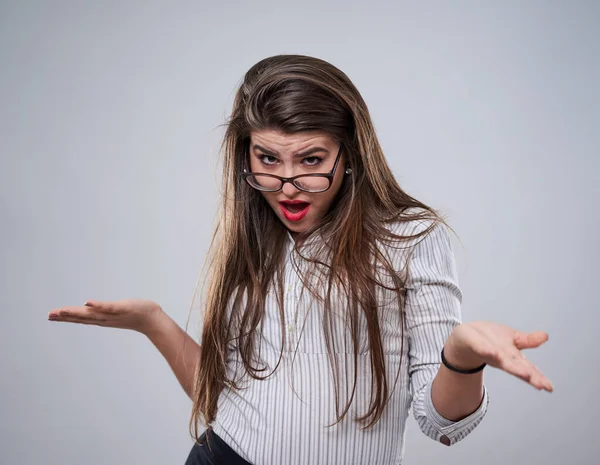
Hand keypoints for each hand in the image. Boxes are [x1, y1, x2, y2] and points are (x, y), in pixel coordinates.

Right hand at [48, 299, 162, 334]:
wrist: (152, 320)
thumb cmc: (135, 314)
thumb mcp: (115, 312)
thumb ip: (103, 311)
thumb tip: (92, 308)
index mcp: (102, 318)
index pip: (81, 317)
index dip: (65, 316)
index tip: (51, 315)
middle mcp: (105, 318)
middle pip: (82, 317)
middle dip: (65, 316)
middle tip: (49, 314)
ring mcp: (114, 314)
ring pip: (92, 313)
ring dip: (77, 312)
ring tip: (62, 310)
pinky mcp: (123, 308)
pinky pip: (110, 306)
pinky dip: (98, 305)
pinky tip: (88, 302)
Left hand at [444, 321, 552, 391]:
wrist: (465, 338)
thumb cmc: (490, 340)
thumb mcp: (512, 338)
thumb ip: (527, 340)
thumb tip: (545, 336)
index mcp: (513, 357)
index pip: (528, 368)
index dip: (539, 377)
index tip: (549, 388)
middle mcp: (502, 358)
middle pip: (517, 368)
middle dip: (528, 376)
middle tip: (540, 385)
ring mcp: (489, 352)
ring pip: (501, 361)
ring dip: (511, 367)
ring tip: (524, 373)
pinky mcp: (475, 344)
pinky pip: (481, 348)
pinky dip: (487, 350)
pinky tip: (492, 353)